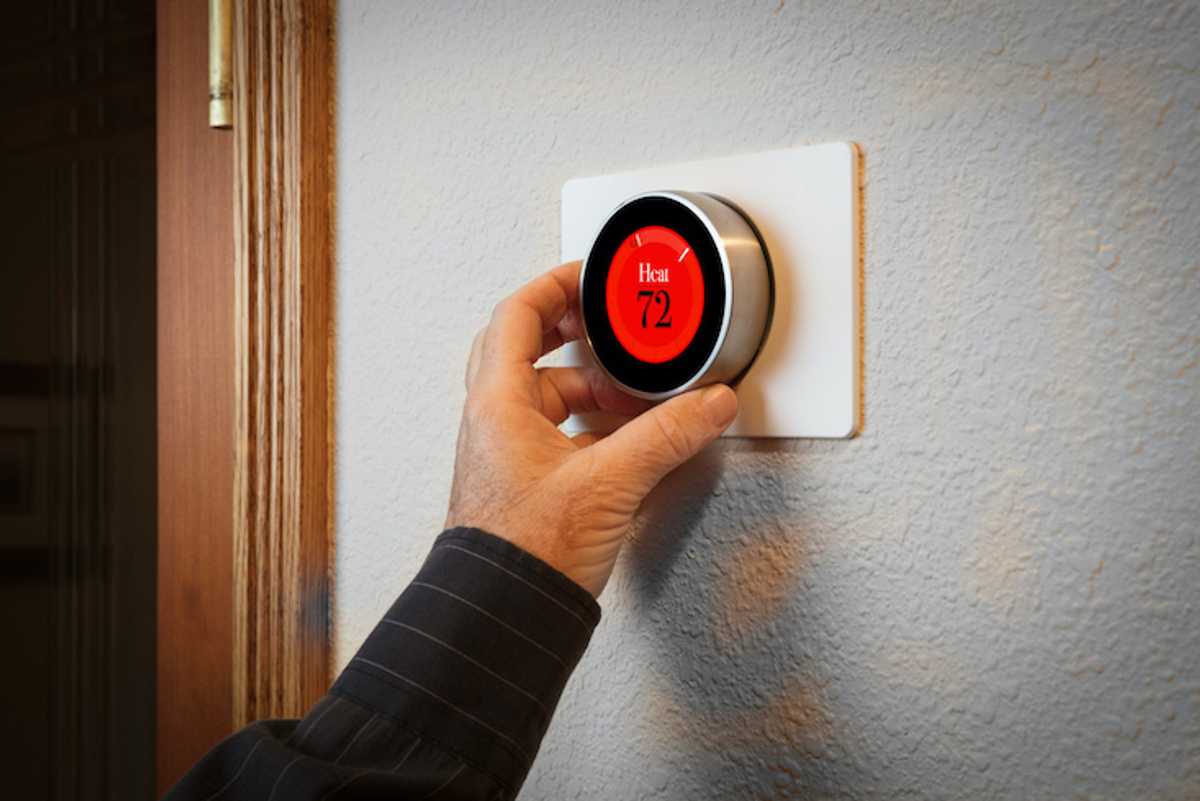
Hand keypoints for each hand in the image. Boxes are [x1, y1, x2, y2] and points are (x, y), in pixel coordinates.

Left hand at [445, 261, 738, 597]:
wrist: (504, 614)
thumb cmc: (525, 551)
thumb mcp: (609, 481)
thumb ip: (666, 436)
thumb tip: (709, 404)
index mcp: (497, 403)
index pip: (517, 315)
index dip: (555, 286)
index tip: (590, 276)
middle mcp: (494, 422)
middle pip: (526, 350)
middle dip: (573, 334)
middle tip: (610, 325)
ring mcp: (506, 453)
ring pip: (546, 395)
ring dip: (590, 387)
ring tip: (635, 393)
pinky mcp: (524, 483)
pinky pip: (556, 432)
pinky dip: (590, 424)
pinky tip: (626, 438)